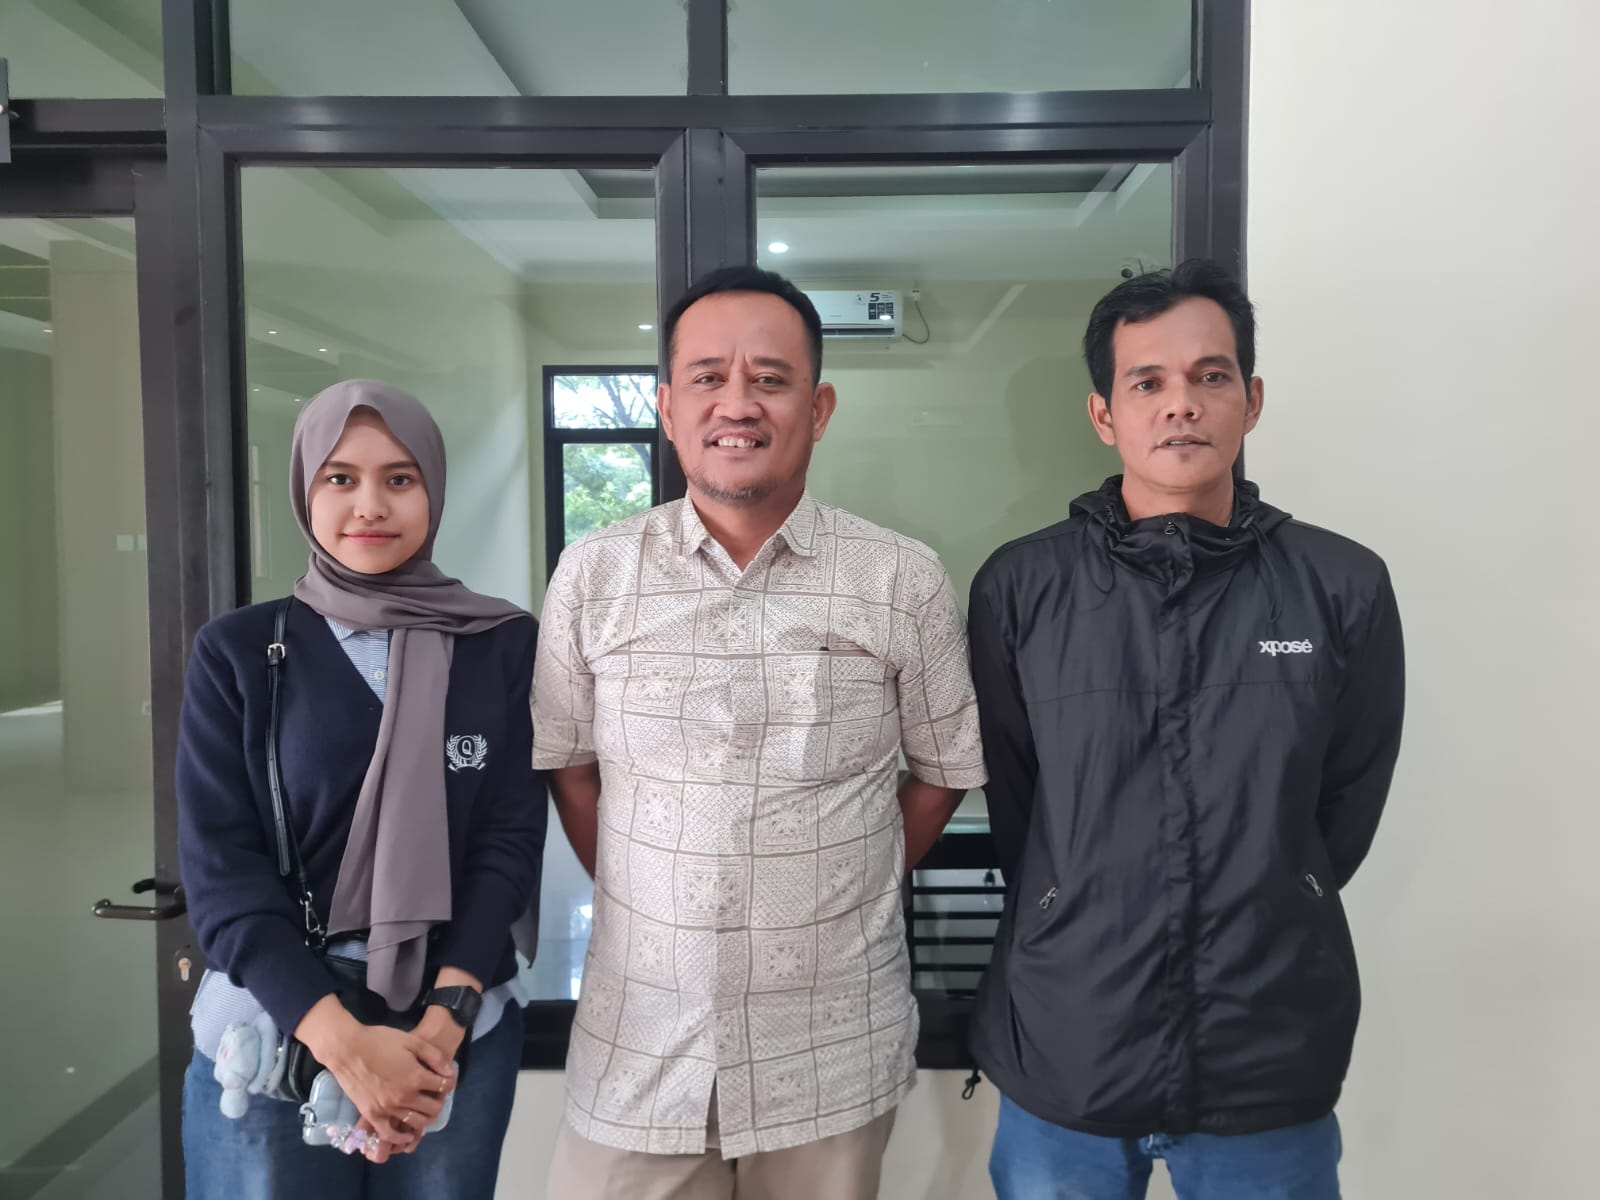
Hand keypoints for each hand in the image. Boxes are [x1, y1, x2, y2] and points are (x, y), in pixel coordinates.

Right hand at [298, 1001, 456, 1150]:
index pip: (444, 1087)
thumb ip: (435, 1057)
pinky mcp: (372, 1115)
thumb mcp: (412, 1041)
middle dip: (439, 1101)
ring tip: (425, 1111)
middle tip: (436, 1095)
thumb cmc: (380, 1041)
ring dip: (425, 1118)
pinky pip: (389, 1134)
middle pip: (433, 1108)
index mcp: (416, 1078)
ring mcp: (387, 1108)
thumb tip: (450, 1073)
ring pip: (416, 1123)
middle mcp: (404, 1097)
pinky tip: (407, 1135)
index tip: (446, 1079)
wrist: (348, 1049)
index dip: (449, 1082)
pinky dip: (401, 1138)